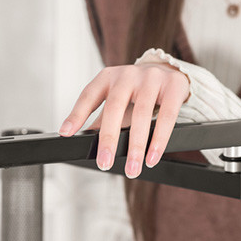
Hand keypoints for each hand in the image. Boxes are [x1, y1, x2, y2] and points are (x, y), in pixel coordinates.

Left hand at [58, 63, 189, 177]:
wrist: (169, 71)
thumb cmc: (136, 91)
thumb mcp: (115, 101)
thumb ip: (100, 120)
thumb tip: (82, 143)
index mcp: (108, 77)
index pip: (88, 95)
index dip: (76, 114)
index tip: (66, 133)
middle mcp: (127, 74)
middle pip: (115, 107)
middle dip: (108, 138)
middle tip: (104, 163)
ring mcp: (151, 78)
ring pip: (142, 113)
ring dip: (136, 145)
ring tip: (132, 168)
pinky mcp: (174, 85)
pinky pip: (167, 116)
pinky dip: (159, 139)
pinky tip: (152, 156)